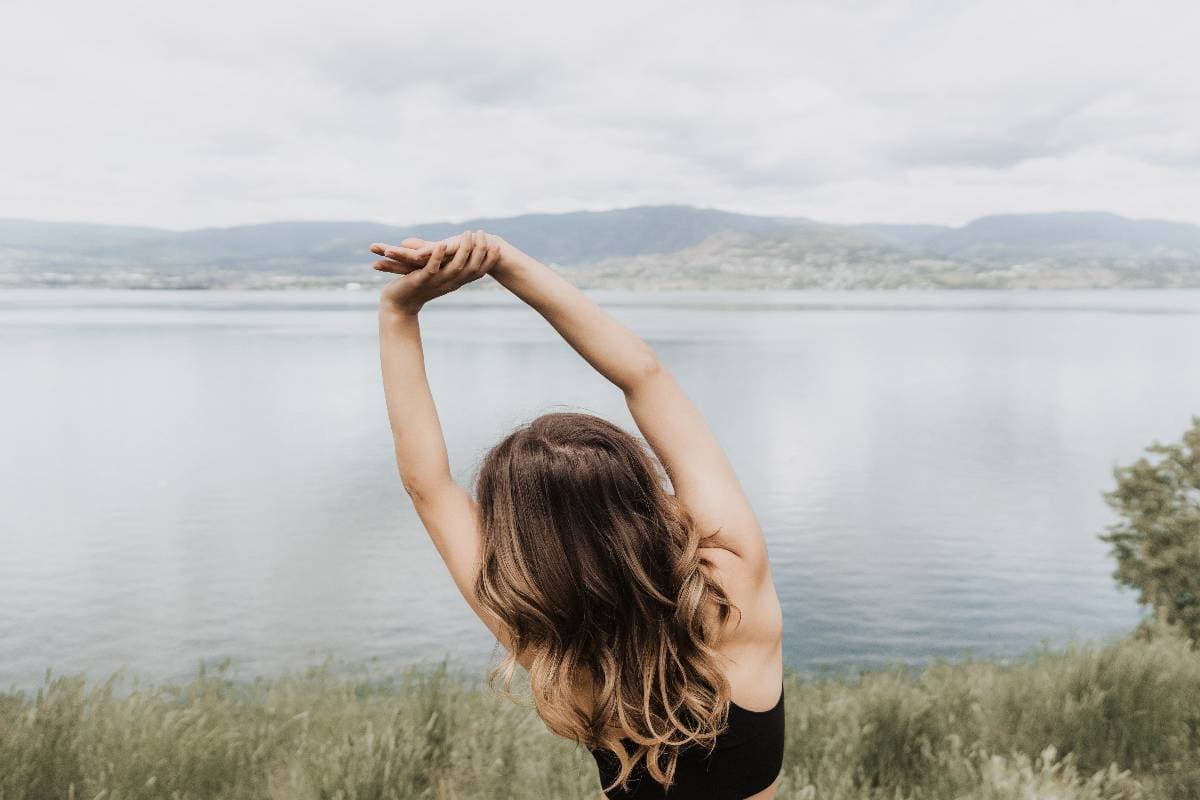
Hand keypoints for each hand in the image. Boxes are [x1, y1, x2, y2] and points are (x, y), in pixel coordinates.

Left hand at [373, 230, 500, 314]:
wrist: (399, 304)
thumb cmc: (418, 288)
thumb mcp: (439, 276)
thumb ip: (450, 266)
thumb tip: (463, 254)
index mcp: (456, 282)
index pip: (479, 272)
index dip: (490, 260)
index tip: (498, 246)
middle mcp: (450, 283)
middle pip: (471, 268)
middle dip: (479, 250)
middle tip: (483, 233)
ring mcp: (437, 281)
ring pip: (456, 267)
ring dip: (463, 250)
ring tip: (468, 234)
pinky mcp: (421, 280)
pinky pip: (432, 268)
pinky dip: (438, 255)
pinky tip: (443, 244)